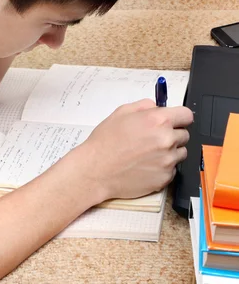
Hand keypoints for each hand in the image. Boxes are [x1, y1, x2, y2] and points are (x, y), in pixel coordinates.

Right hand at [72, 99, 192, 204]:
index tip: (174, 121)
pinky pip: (172, 169)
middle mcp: (167, 140)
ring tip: (148, 153)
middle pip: (184, 134)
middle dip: (172, 134)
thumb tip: (157, 107)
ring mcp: (168, 161)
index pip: (187, 115)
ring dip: (169, 151)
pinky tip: (145, 165)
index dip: (179, 117)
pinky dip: (163, 167)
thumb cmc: (105, 141)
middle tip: (153, 138)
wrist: (96, 170)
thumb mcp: (121, 112)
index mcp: (158, 120)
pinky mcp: (165, 177)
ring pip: (180, 153)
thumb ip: (144, 106)